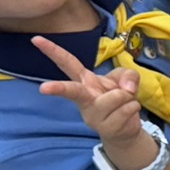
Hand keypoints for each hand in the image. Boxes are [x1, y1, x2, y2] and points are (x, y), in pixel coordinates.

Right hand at [34, 35, 145, 150]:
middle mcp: (84, 98)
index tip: (36, 40)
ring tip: (125, 103)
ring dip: (128, 97)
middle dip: (59, 88)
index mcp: (85, 81)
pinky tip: (128, 113)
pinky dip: (133, 107)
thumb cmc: (120, 99)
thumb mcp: (126, 79)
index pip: (67, 63)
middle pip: (72, 90)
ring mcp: (92, 115)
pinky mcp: (104, 128)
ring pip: (115, 97)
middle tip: (43, 89)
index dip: (52, 51)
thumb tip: (126, 88)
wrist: (125, 129)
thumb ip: (128, 75)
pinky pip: (127, 109)